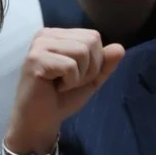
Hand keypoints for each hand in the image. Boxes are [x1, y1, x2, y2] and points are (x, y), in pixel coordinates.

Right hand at [5, 28, 124, 154]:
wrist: (40, 120)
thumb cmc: (62, 98)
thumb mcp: (91, 80)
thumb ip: (105, 64)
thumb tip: (120, 48)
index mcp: (58, 35)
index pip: (93, 36)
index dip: (95, 61)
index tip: (76, 76)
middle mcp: (47, 34)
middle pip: (90, 42)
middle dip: (89, 69)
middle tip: (69, 82)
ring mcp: (39, 45)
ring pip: (82, 52)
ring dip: (79, 76)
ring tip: (62, 84)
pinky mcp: (35, 58)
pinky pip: (70, 66)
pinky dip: (69, 83)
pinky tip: (54, 87)